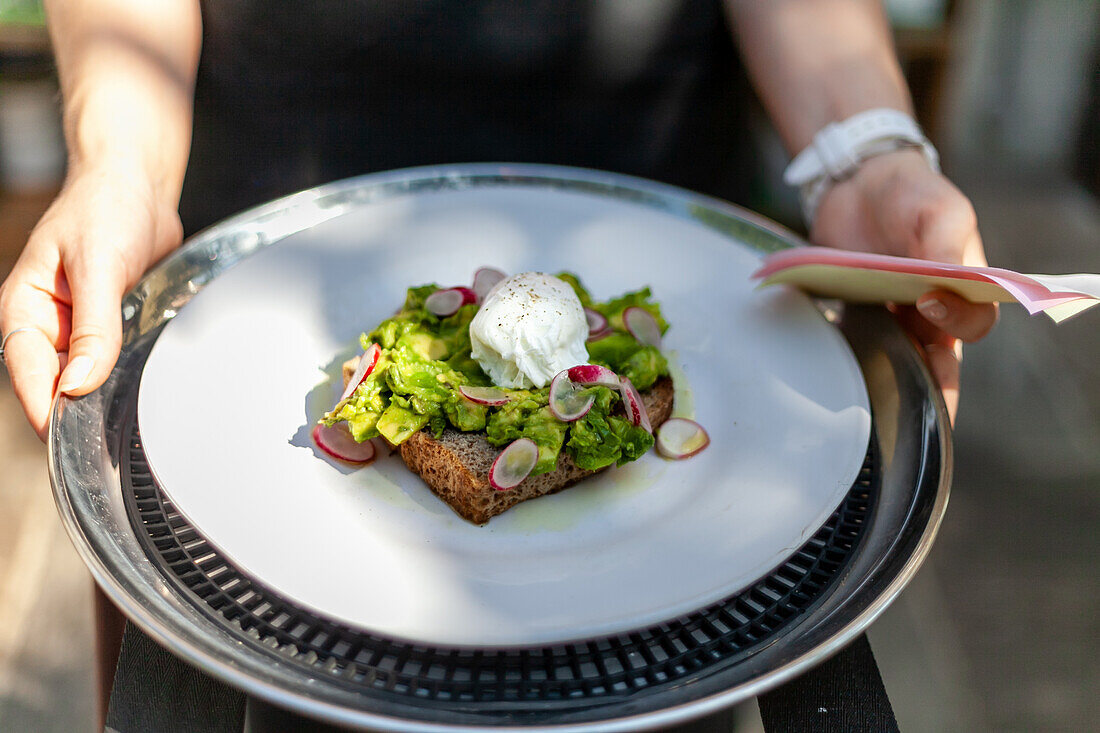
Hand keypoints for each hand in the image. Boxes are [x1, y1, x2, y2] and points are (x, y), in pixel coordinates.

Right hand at [0, 163, 182, 439]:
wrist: (136, 185)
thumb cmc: (106, 210)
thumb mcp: (99, 265)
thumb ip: (93, 326)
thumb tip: (78, 384)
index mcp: (25, 307)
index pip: (26, 370)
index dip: (43, 407)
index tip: (64, 440)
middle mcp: (48, 323)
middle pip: (54, 382)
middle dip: (73, 413)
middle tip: (100, 447)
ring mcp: (79, 327)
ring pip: (85, 377)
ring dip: (100, 399)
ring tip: (120, 431)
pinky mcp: (110, 326)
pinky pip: (113, 362)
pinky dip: (122, 378)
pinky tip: (140, 396)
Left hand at [811, 149, 997, 421]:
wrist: (859, 185)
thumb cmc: (913, 196)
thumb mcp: (940, 212)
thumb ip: (947, 245)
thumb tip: (949, 285)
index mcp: (966, 289)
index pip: (975, 323)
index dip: (956, 321)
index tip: (927, 301)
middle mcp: (933, 314)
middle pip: (939, 363)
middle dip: (929, 388)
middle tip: (907, 396)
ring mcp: (894, 320)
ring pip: (898, 365)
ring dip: (887, 380)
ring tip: (871, 398)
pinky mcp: (857, 320)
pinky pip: (857, 350)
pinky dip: (850, 362)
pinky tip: (835, 373)